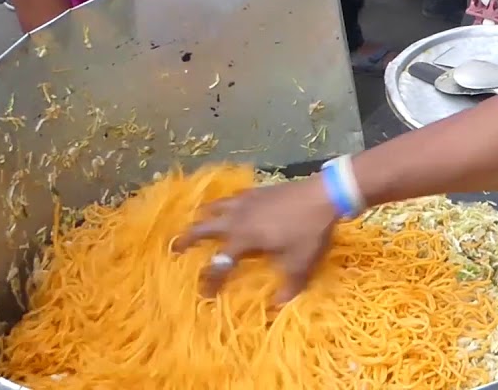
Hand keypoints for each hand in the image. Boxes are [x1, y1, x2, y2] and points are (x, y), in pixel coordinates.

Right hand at [174, 178, 337, 302]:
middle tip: (174, 247)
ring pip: (215, 207)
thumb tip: (277, 307)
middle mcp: (238, 219)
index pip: (219, 263)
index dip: (210, 280)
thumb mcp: (300, 264)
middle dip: (188, 239)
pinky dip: (224, 203)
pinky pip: (232, 197)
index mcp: (244, 238)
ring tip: (197, 221)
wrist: (323, 195)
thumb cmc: (309, 231)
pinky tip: (229, 205)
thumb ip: (288, 287)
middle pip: (204, 227)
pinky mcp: (257, 190)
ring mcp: (246, 201)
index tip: (205, 294)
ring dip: (203, 216)